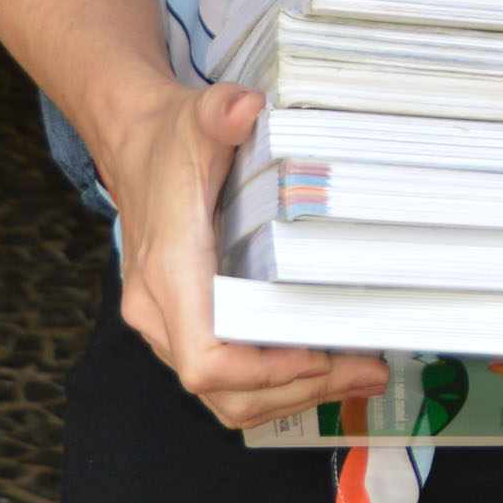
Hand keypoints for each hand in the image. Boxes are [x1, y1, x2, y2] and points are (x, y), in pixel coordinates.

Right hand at [99, 74, 389, 430]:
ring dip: (291, 394)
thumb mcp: (197, 118)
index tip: (320, 357)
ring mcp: (168, 325)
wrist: (135, 145)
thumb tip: (246, 107)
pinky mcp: (182, 325)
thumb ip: (220, 113)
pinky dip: (274, 382)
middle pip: (224, 390)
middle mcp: (160, 312)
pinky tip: (322, 362)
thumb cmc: (169, 140)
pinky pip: (226, 377)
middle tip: (367, 372)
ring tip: (358, 374)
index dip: (264, 373)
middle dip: (298, 391)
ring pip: (224, 395)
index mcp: (170, 273)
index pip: (205, 358)